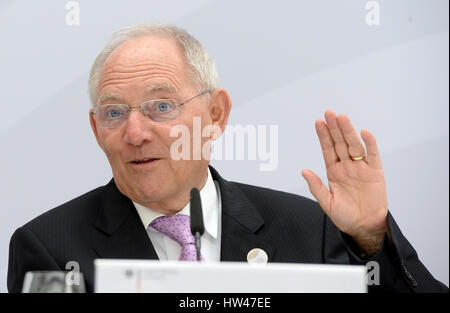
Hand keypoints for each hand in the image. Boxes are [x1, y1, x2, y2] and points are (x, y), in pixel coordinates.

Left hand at [302, 110, 388, 254]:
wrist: (364, 227)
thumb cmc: (345, 216)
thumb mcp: (327, 202)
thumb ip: (316, 186)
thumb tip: (304, 171)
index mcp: (334, 171)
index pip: (327, 149)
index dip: (323, 136)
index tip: (318, 122)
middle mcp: (347, 166)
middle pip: (340, 142)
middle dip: (334, 128)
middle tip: (329, 113)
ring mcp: (361, 167)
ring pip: (354, 145)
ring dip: (348, 131)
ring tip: (342, 117)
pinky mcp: (375, 171)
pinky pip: (373, 154)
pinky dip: (369, 143)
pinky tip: (364, 132)